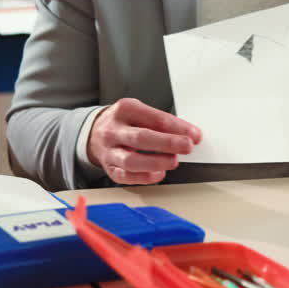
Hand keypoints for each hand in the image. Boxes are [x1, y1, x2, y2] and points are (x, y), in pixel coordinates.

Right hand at [86, 98, 200, 184]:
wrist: (94, 132)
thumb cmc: (123, 122)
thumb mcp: (140, 112)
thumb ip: (163, 122)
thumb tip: (189, 135)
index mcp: (125, 110)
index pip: (154, 118)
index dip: (177, 127)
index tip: (194, 135)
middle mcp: (114, 130)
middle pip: (141, 138)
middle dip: (167, 143)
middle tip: (187, 147)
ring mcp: (109, 151)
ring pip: (131, 160)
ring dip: (156, 163)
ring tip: (174, 161)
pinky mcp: (109, 168)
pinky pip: (126, 176)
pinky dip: (145, 178)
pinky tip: (159, 174)